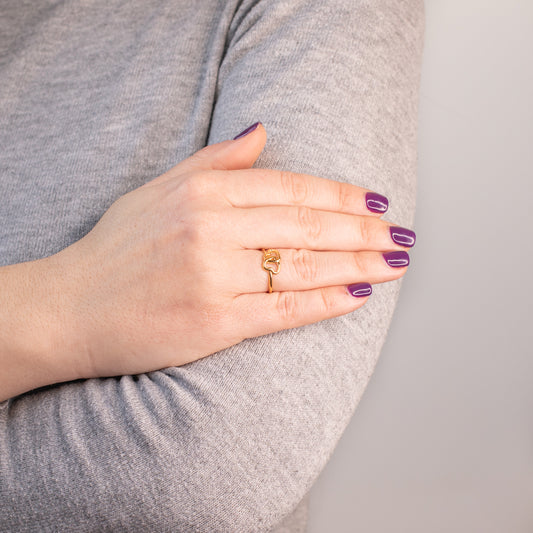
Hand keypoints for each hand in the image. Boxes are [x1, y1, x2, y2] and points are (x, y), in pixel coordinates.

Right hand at [53, 122, 414, 379]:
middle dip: (364, 230)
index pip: (292, 187)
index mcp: (202, 192)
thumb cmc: (118, 249)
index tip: (376, 202)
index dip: (341, 194)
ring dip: (360, 262)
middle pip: (308, 224)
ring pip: (306, 265)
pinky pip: (285, 309)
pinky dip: (328, 302)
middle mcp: (211, 229)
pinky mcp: (215, 322)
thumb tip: (263, 131)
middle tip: (401, 235)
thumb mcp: (160, 189)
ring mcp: (214, 277)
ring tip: (395, 261)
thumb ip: (216, 160)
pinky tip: (360, 294)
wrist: (72, 308)